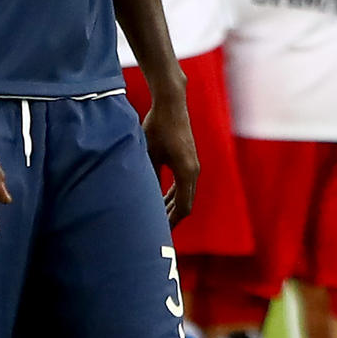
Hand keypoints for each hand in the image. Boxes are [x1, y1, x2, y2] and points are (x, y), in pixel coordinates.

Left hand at [143, 91, 198, 227]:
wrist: (171, 104)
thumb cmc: (158, 126)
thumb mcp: (149, 153)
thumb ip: (149, 176)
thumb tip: (143, 197)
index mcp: (186, 172)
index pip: (183, 208)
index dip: (172, 222)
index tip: (160, 233)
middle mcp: (193, 171)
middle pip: (185, 203)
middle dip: (172, 218)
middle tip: (157, 231)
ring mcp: (193, 164)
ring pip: (185, 194)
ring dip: (173, 206)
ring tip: (158, 217)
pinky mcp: (189, 158)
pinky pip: (183, 183)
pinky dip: (174, 194)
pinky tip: (162, 198)